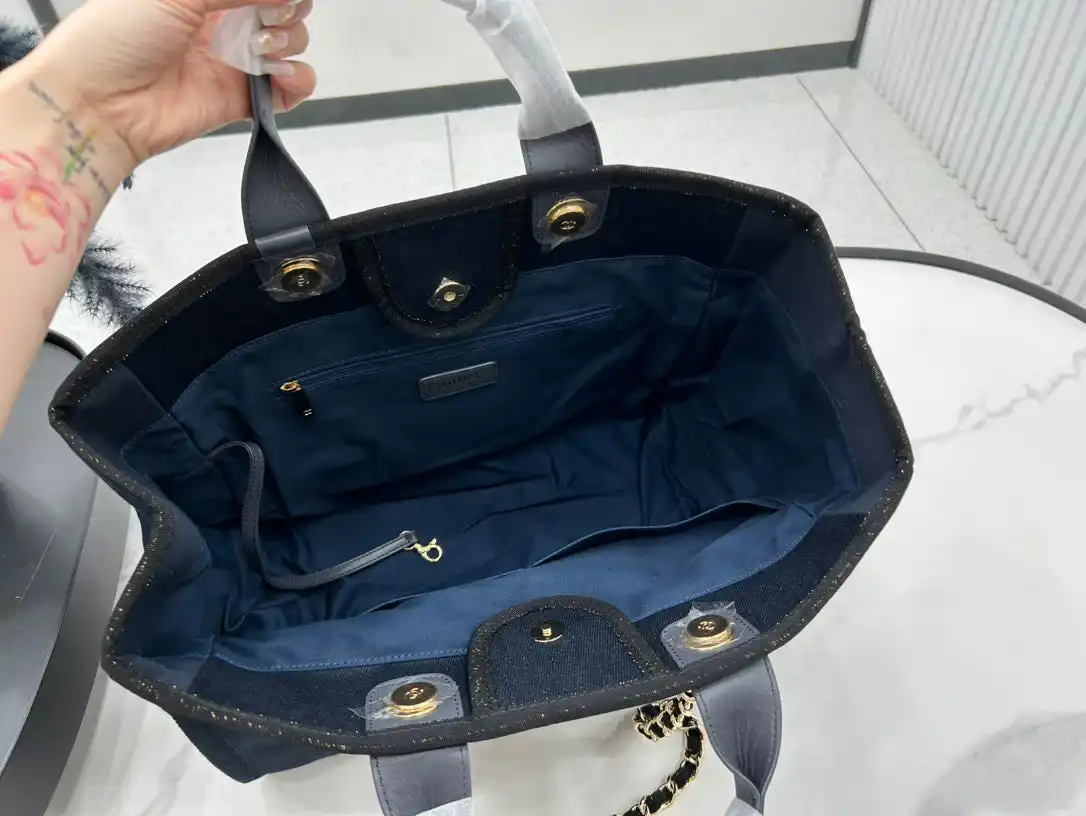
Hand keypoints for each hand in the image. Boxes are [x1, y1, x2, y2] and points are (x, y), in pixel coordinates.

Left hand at [26, 0, 316, 165]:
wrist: (97, 104)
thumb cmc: (112, 40)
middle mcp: (219, 22)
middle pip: (282, 8)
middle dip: (287, 8)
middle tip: (269, 15)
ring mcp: (232, 60)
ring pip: (291, 44)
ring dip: (290, 41)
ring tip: (261, 50)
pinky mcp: (241, 99)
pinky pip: (289, 89)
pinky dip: (297, 81)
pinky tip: (278, 75)